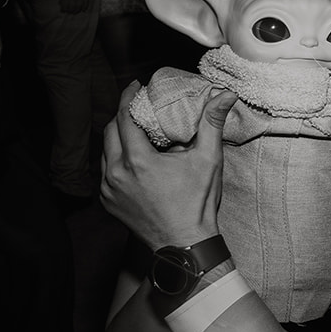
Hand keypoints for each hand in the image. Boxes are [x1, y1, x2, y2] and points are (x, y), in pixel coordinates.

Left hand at [60, 0, 90, 12]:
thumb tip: (60, 2)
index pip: (65, 6)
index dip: (64, 9)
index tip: (63, 9)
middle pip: (72, 8)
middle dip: (70, 11)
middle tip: (68, 11)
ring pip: (80, 7)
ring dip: (77, 10)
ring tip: (75, 11)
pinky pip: (86, 3)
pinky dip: (85, 7)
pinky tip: (83, 9)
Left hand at [102, 81, 236, 250]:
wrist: (184, 244)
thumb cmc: (196, 204)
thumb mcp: (208, 160)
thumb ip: (213, 123)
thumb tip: (225, 95)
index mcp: (138, 161)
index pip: (124, 117)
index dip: (129, 97)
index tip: (135, 86)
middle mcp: (116, 174)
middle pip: (110, 130)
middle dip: (122, 114)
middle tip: (137, 106)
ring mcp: (109, 190)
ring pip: (105, 151)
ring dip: (117, 137)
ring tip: (134, 130)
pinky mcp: (108, 202)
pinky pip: (105, 172)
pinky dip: (115, 160)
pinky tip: (131, 158)